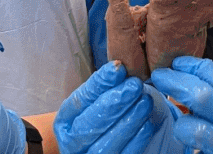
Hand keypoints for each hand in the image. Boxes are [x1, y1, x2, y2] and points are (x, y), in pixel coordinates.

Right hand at [54, 62, 178, 153]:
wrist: (111, 142)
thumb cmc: (104, 117)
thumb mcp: (98, 101)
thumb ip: (105, 89)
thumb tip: (119, 68)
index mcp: (65, 121)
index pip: (79, 101)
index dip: (99, 84)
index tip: (118, 68)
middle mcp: (72, 142)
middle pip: (89, 125)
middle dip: (114, 103)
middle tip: (134, 85)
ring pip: (106, 144)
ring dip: (128, 120)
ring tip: (145, 101)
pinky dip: (137, 139)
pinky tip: (148, 123)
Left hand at [151, 56, 212, 153]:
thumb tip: (185, 67)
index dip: (196, 66)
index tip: (178, 63)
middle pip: (204, 94)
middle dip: (176, 82)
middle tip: (160, 77)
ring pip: (195, 119)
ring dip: (180, 110)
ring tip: (179, 110)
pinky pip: (194, 136)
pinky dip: (183, 130)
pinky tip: (184, 130)